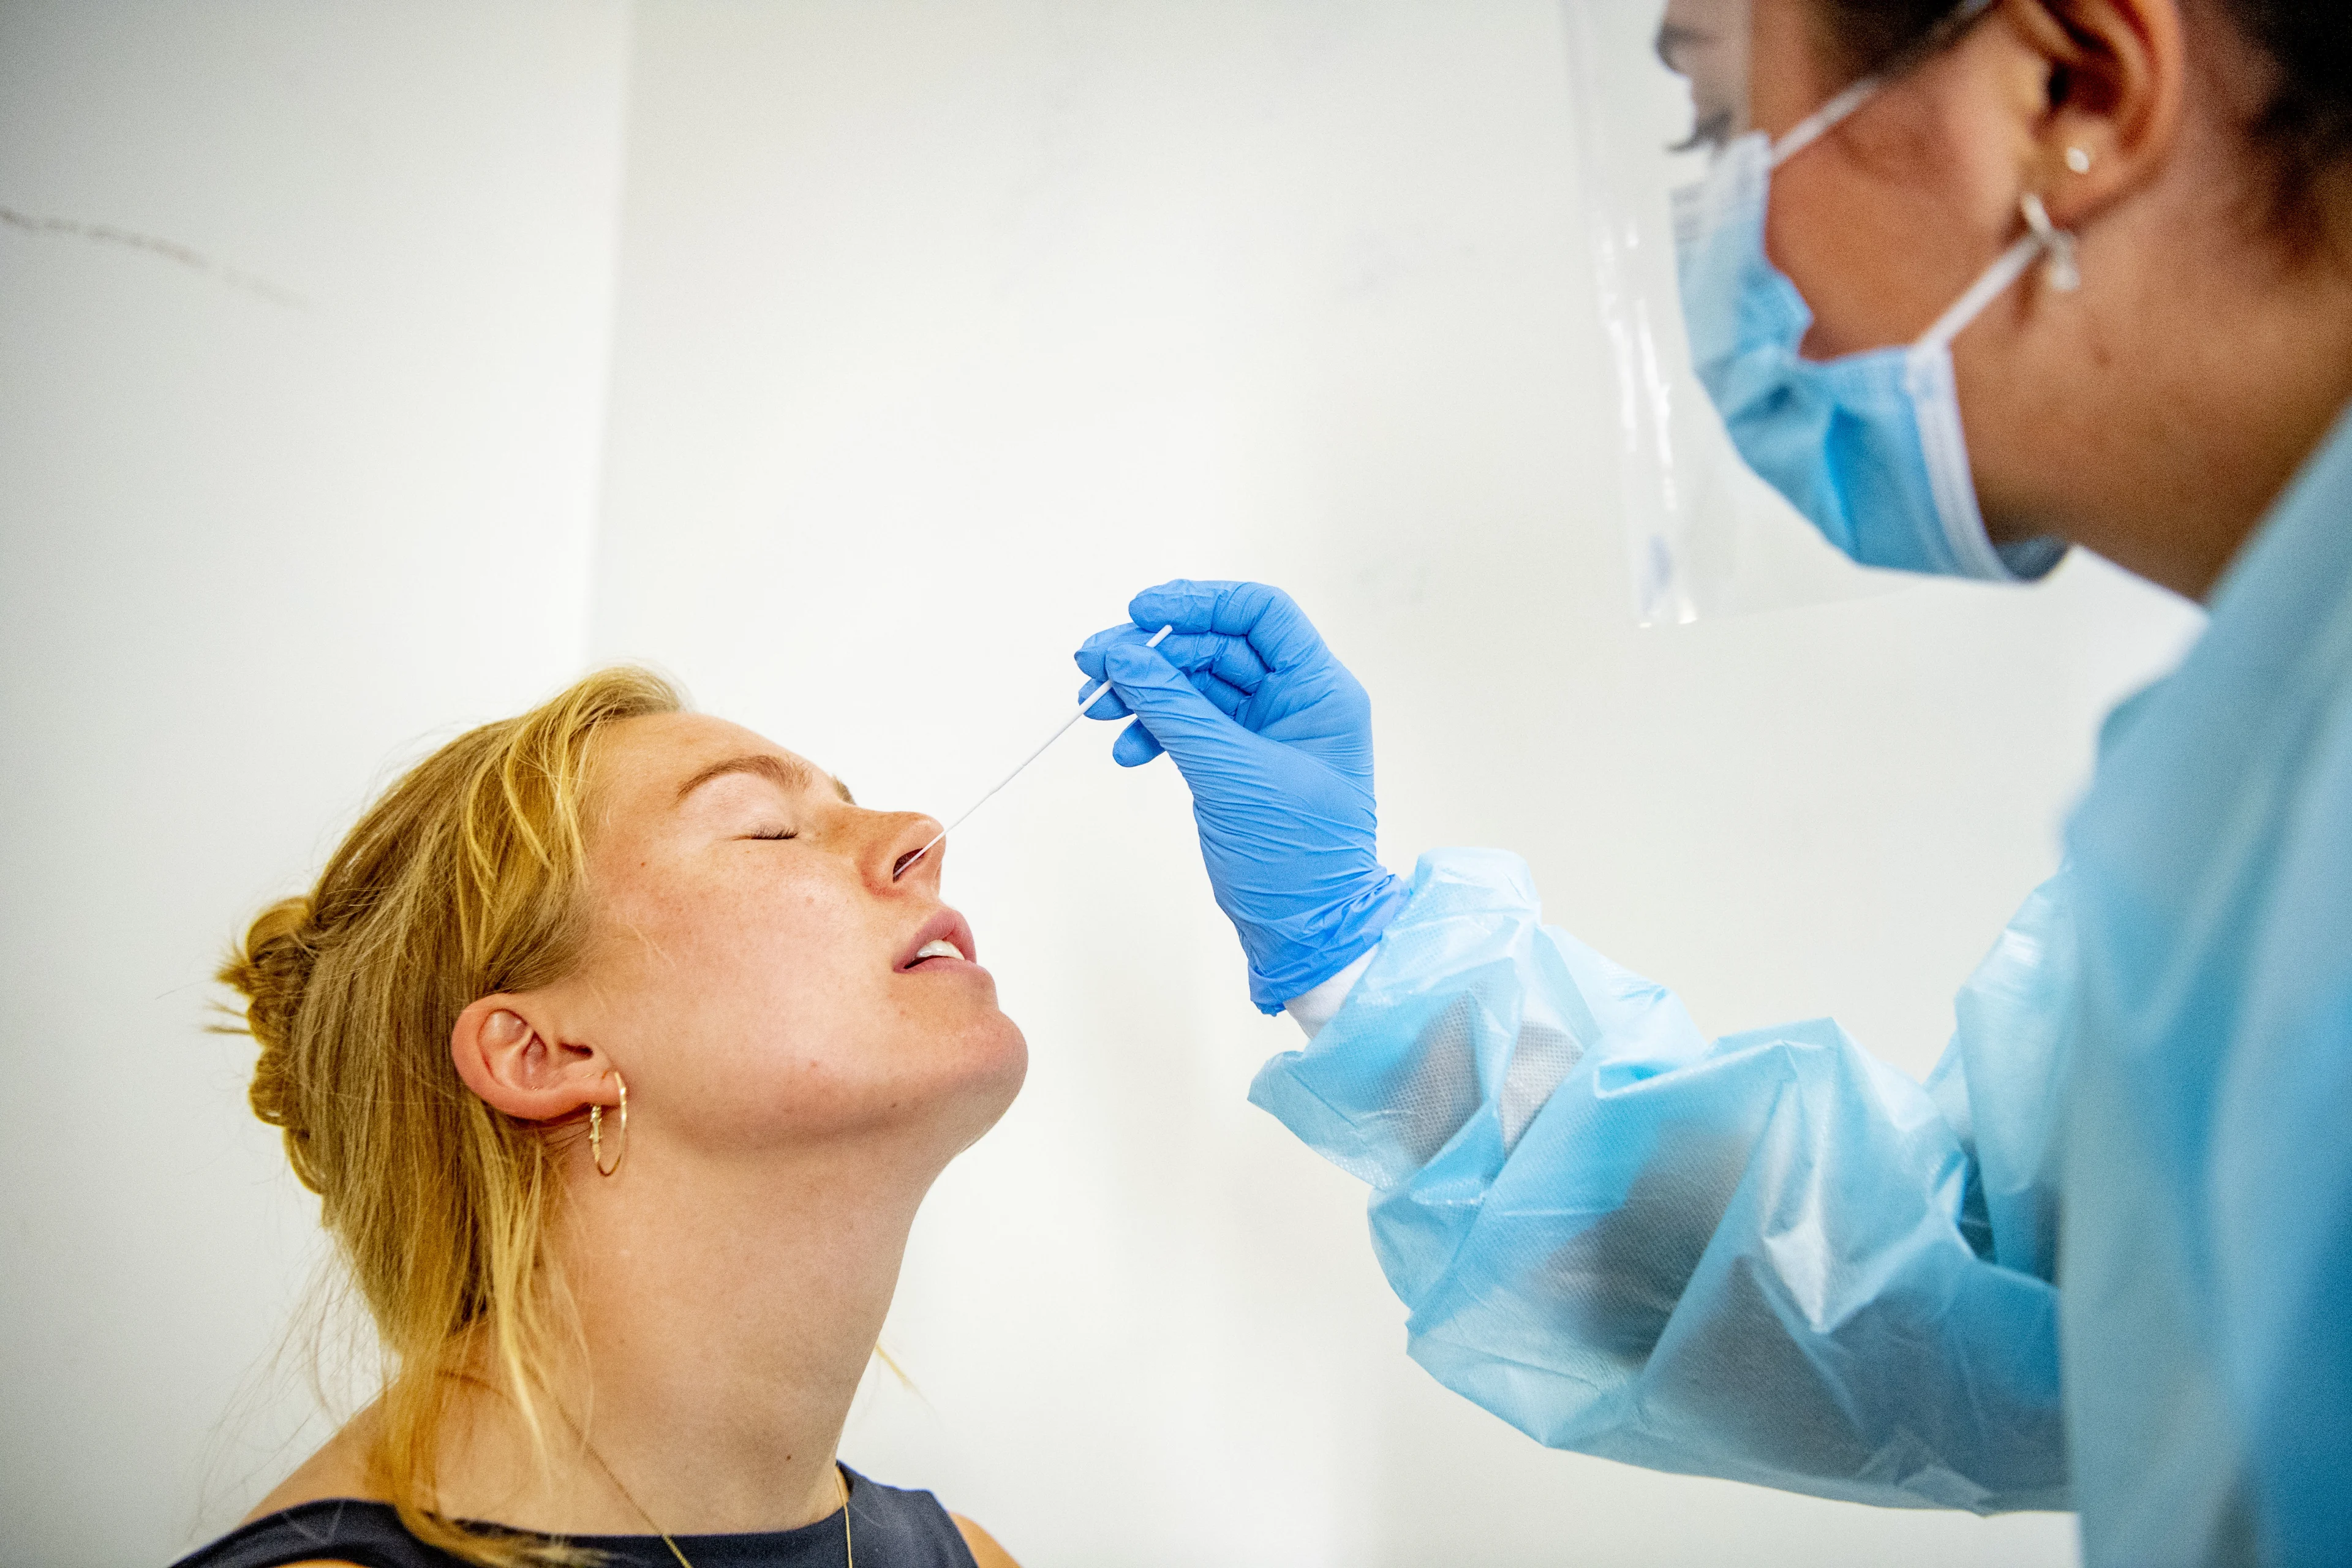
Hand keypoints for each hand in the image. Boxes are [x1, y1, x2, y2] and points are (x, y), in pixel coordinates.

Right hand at [1077, 580, 1403, 1011]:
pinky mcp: (1237, 763)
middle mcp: (1297, 702)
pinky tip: (1126, 749)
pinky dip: (1153, 728)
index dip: (1199, 603)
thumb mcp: (1230, 773)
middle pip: (1216, 646)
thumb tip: (1124, 653)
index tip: (1140, 613)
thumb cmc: (1296, 858)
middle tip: (1095, 665)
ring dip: (1143, 691)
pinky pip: (1187, 724)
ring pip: (1194, 685)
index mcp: (1319, 691)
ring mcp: (1266, 733)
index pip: (1260, 614)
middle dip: (1153, 654)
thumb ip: (1174, 707)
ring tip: (1096, 706)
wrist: (1305, 934)